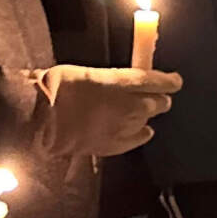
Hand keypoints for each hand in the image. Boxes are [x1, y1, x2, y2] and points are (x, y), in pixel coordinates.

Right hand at [36, 65, 183, 158]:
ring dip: (144, 114)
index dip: (170, 81)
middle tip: (152, 96)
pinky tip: (137, 129)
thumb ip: (114, 79)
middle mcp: (132, 106)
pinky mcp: (117, 145)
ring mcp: (126, 127)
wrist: (40, 120)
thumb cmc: (58, 89)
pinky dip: (140, 132)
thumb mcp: (87, 72)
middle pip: (160, 102)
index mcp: (124, 83)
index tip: (176, 81)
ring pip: (148, 119)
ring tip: (132, 111)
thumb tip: (124, 82)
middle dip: (158, 98)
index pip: (160, 82)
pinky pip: (139, 138)